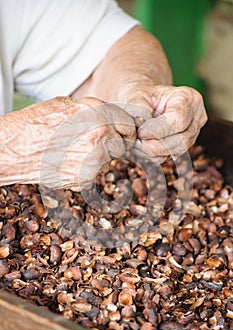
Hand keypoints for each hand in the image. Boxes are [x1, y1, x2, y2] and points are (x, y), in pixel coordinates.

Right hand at [0, 97, 135, 188]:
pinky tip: (71, 162)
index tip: (124, 132)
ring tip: (76, 151)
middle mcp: (101, 135)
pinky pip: (97, 173)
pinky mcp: (87, 178)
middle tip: (96, 142)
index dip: (126, 128)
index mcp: (97, 112)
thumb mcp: (66, 105)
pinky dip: (89, 169)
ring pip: (111, 160)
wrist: (13, 150)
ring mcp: (95, 159)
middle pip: (123, 143)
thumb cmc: (36, 124)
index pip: (129, 123)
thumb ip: (93, 111)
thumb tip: (112, 119)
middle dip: (114, 143)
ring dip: (101, 157)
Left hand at [117, 84, 207, 162]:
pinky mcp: (182, 147)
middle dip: (155, 145)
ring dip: (152, 152)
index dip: (158, 130)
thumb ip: (139, 111)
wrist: (143, 101)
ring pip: (176, 152)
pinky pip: (168, 157)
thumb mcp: (137, 95)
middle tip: (135, 143)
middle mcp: (196, 117)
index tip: (140, 132)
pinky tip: (139, 149)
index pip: (178, 120)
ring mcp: (192, 134)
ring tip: (135, 145)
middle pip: (181, 140)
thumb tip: (141, 130)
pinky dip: (151, 156)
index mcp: (188, 98)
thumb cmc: (141, 95)